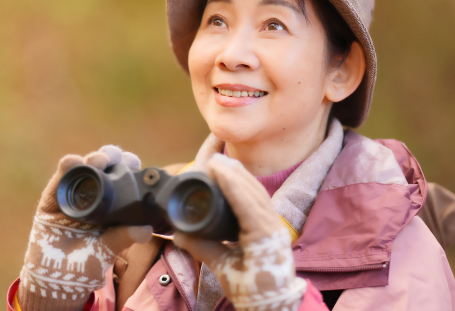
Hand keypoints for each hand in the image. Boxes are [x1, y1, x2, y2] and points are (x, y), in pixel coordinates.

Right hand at [17, 145, 152, 310]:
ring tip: (99, 160)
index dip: (130, 167)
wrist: (52, 280)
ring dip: (94, 158)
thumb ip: (122, 238)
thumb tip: (146, 230)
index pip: (125, 178)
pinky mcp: (53, 197)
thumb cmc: (85, 265)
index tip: (135, 164)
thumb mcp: (106, 251)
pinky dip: (68, 167)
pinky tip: (72, 163)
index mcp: (114, 204)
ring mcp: (74, 193)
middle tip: (118, 158)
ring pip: (85, 166)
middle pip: (106, 166)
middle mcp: (95, 194)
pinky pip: (60, 177)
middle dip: (113, 156)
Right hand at [174, 153, 306, 310]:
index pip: (245, 199)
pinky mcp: (273, 227)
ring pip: (259, 193)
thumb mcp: (225, 271)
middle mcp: (271, 224)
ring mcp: (275, 224)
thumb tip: (179, 234)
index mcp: (262, 234)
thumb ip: (203, 249)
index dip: (229, 180)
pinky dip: (248, 187)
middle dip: (234, 172)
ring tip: (224, 164)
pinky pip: (261, 200)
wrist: (275, 305)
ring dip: (242, 177)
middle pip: (254, 190)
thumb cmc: (252, 291)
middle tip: (214, 159)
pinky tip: (238, 181)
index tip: (214, 164)